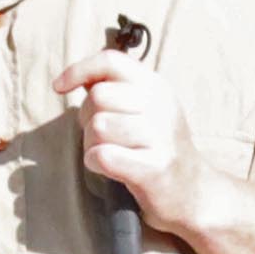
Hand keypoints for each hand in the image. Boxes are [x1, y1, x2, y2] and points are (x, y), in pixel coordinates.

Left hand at [67, 43, 240, 240]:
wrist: (194, 193)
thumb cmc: (158, 150)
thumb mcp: (147, 110)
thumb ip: (118, 91)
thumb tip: (81, 77)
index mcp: (156, 87)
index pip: (111, 60)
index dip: (78, 69)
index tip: (60, 86)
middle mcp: (160, 106)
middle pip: (97, 96)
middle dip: (86, 118)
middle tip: (101, 137)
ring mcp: (160, 136)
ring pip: (98, 126)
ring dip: (91, 144)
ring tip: (110, 153)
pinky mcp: (153, 167)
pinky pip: (103, 155)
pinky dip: (95, 162)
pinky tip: (108, 167)